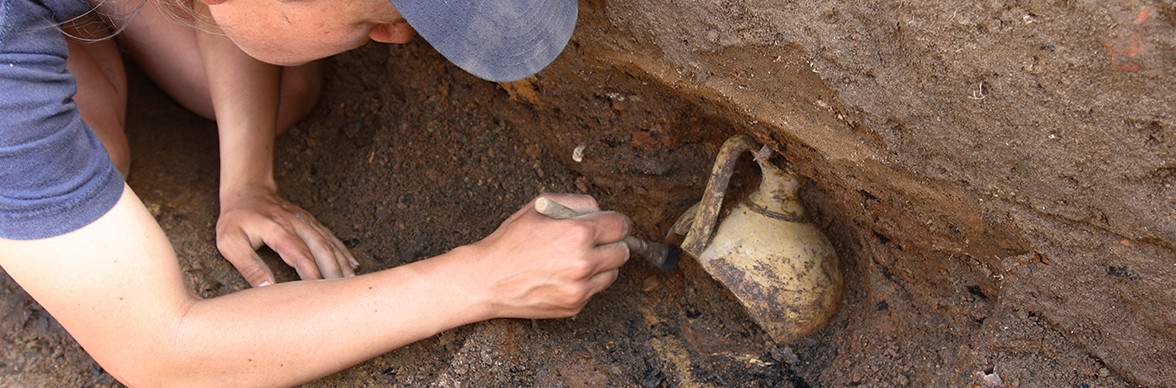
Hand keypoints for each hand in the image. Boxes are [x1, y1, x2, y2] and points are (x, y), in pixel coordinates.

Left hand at [216, 186, 356, 286]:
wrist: (247, 191)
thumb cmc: (236, 220)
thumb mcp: (229, 243)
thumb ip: (248, 266)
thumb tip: (266, 289)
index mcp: (275, 228)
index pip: (297, 252)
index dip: (309, 271)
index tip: (318, 290)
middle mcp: (294, 222)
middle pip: (319, 246)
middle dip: (332, 269)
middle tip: (339, 291)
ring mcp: (305, 220)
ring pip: (328, 241)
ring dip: (340, 261)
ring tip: (350, 281)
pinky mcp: (310, 221)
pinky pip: (329, 236)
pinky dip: (342, 251)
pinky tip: (351, 264)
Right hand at [462, 194, 631, 318]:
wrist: (487, 279)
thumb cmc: (511, 241)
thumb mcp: (540, 206)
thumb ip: (576, 203)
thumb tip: (599, 210)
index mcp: (578, 233)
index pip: (621, 225)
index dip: (616, 222)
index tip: (611, 224)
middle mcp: (584, 263)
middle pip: (623, 251)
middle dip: (611, 243)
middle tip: (594, 241)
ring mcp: (580, 288)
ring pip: (613, 273)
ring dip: (601, 264)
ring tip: (575, 258)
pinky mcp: (575, 306)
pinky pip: (595, 289)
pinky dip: (586, 282)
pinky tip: (564, 274)